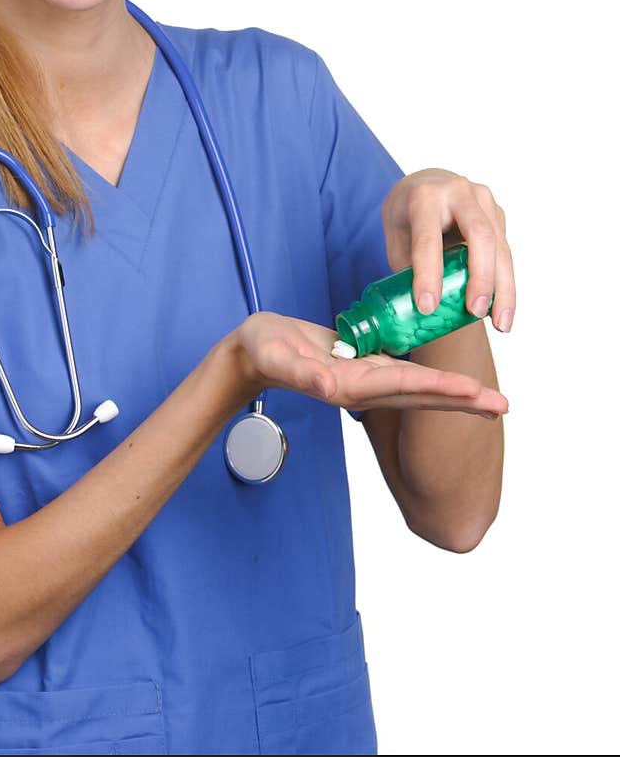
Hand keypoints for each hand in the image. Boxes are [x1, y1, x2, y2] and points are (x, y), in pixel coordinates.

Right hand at [230, 313, 507, 418]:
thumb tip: (327, 385)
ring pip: (419, 388)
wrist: (252, 355)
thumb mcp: (275, 355)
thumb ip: (299, 370)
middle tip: (503, 405)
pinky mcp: (363, 366)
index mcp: (349, 384)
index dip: (440, 388)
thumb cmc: (262, 351)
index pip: (404, 387)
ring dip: (454, 394)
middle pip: (422, 395)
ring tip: (489, 397)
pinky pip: (406, 375)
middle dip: (462, 400)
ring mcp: (366, 378)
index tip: (474, 391)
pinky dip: (433, 378)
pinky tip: (452, 378)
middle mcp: (364, 386)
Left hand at [382, 168, 515, 333]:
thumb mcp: (397, 235)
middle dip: (480, 278)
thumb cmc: (407, 214)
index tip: (427, 306)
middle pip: (479, 236)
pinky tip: (503, 310)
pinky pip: (505, 252)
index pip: (428, 237)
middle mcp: (458, 192)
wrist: (426, 182)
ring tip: (501, 324)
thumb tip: (417, 313)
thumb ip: (407, 267)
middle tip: (474, 312)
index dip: (428, 273)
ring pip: (500, 246)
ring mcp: (484, 200)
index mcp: (425, 196)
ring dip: (503, 288)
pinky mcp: (497, 214)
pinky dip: (505, 283)